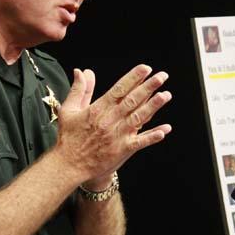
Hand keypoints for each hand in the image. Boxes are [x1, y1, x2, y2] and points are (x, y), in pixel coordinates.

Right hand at [54, 64, 171, 182]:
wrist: (68, 165)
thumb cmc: (69, 138)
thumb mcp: (69, 110)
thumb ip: (79, 89)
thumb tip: (82, 71)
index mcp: (98, 109)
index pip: (119, 89)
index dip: (134, 78)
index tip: (146, 68)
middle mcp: (110, 120)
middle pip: (133, 100)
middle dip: (149, 87)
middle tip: (162, 76)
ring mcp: (117, 135)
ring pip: (139, 117)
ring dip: (153, 106)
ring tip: (166, 95)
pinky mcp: (122, 150)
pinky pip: (140, 142)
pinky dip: (152, 136)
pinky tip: (165, 130)